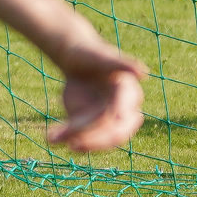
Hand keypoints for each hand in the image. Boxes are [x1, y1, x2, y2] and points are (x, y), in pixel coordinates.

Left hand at [47, 38, 147, 152]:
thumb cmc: (91, 53)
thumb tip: (144, 72)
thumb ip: (122, 64)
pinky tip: (51, 139)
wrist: (76, 60)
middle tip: (74, 143)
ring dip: (77, 141)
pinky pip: (81, 139)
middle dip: (96, 140)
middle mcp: (121, 113)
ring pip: (97, 141)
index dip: (117, 120)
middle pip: (115, 134)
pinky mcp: (89, 128)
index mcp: (129, 95)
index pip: (126, 113)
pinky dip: (66, 139)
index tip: (111, 122)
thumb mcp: (103, 58)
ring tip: (53, 138)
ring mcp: (105, 123)